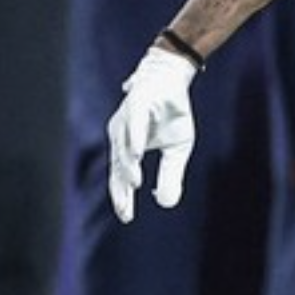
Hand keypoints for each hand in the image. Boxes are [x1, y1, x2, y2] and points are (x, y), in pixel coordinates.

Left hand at [107, 46, 197, 222]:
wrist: (173, 78)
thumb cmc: (171, 113)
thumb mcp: (177, 149)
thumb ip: (170, 175)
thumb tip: (166, 204)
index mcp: (126, 147)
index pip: (120, 176)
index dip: (122, 196)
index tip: (127, 216)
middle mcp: (120, 134)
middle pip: (117, 165)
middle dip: (121, 188)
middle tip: (125, 209)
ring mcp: (127, 118)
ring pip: (124, 146)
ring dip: (128, 166)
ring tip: (135, 185)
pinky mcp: (138, 104)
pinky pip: (134, 123)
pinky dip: (135, 139)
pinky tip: (138, 154)